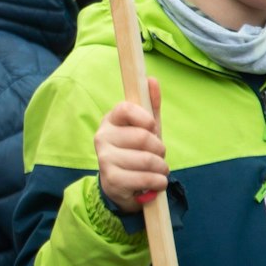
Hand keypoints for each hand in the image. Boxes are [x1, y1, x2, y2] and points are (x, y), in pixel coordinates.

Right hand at [95, 77, 167, 213]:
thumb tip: (152, 80)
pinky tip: (156, 181)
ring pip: (148, 160)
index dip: (144, 118)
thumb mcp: (145, 128)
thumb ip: (150, 105)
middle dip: (160, 149)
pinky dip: (159, 181)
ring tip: (158, 170)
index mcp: (110, 120)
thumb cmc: (136, 151)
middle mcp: (102, 137)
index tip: (151, 127)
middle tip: (158, 155)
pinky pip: (146, 178)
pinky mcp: (112, 179)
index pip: (125, 108)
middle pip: (143, 137)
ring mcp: (105, 158)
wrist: (122, 185)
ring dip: (162, 168)